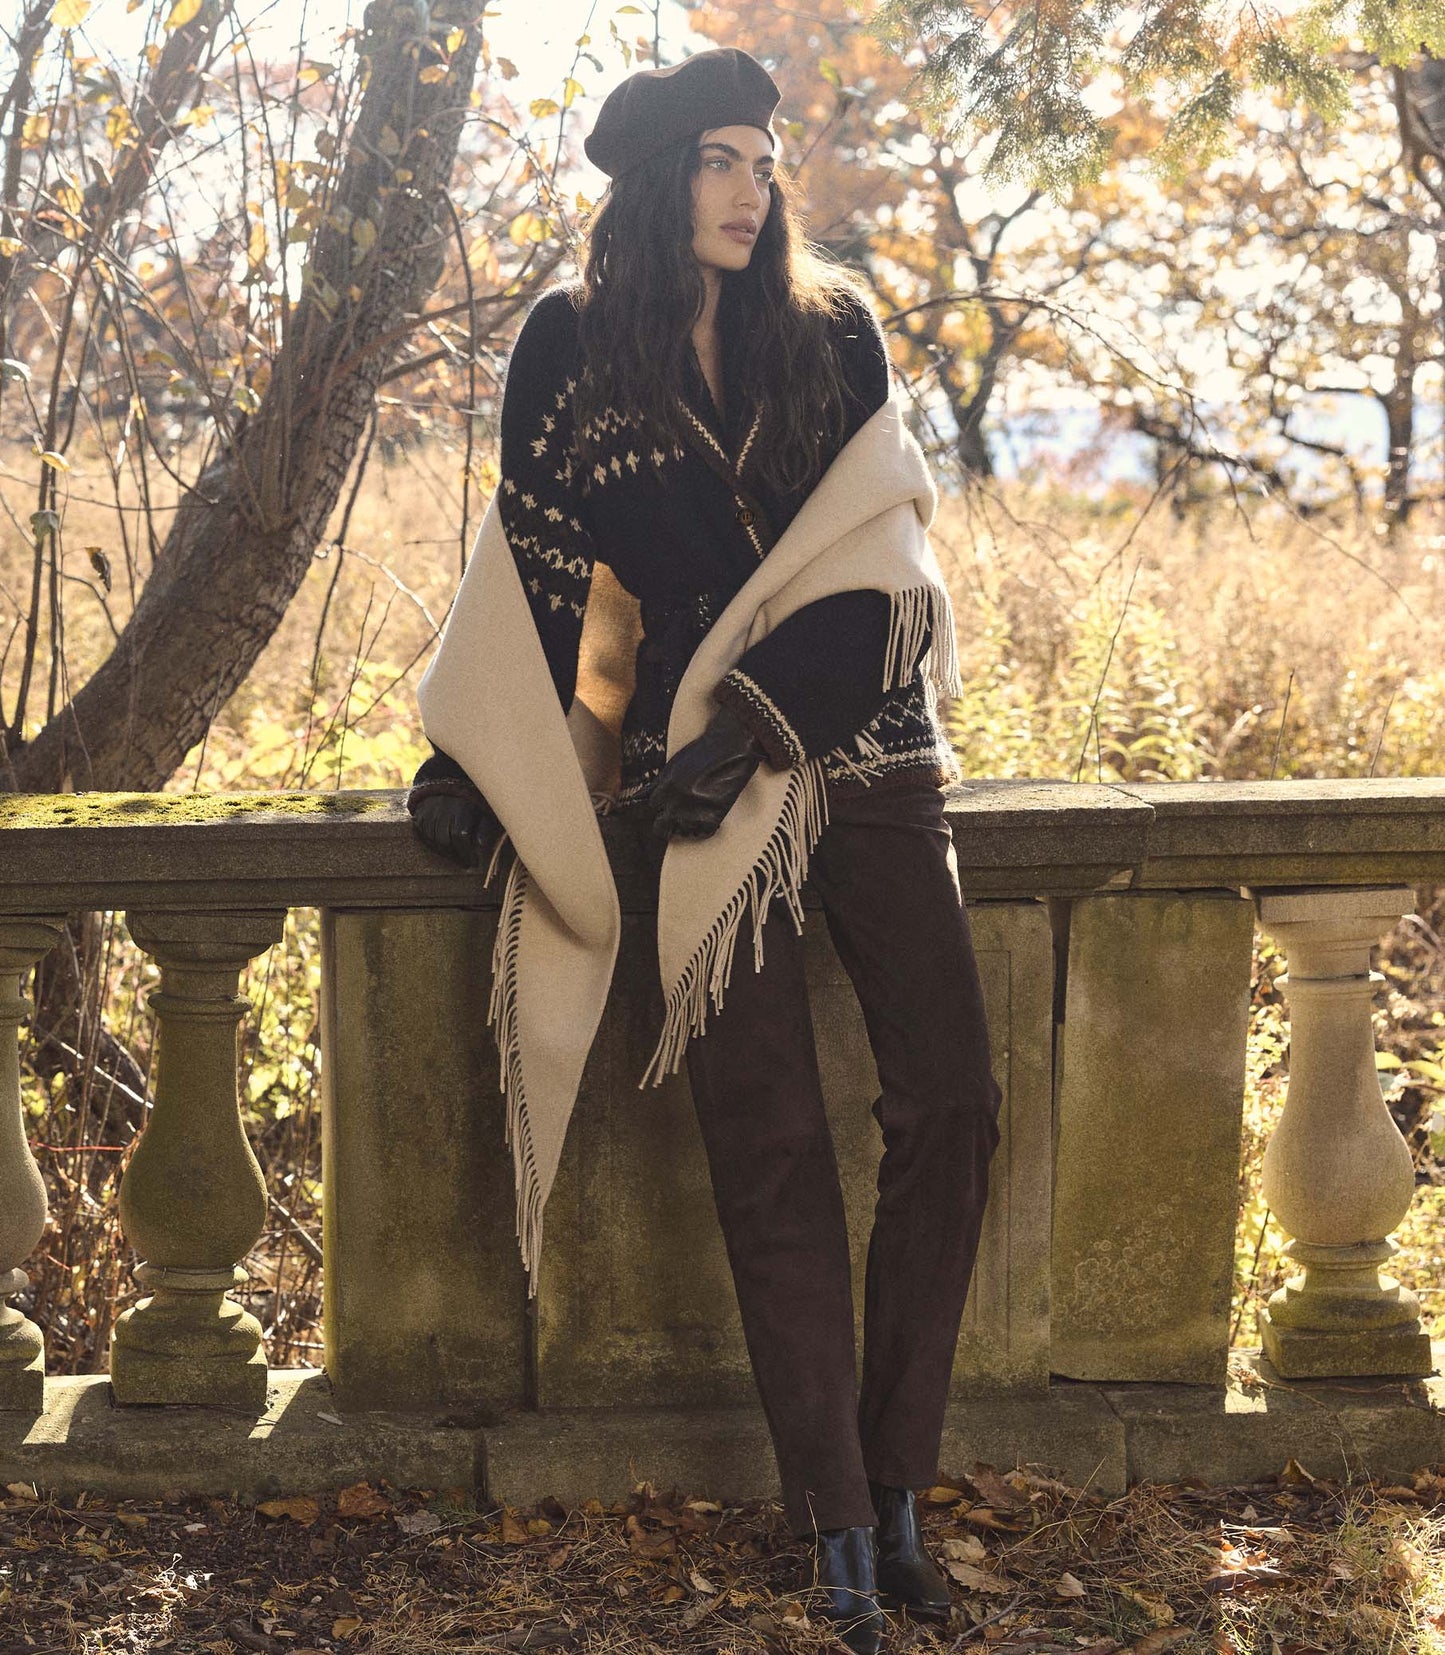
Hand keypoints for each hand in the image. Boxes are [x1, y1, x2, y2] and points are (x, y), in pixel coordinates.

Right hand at [408, 787, 502, 869]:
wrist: (449, 784)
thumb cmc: (472, 802)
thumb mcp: (484, 812)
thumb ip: (485, 829)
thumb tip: (482, 847)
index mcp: (460, 807)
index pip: (460, 836)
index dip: (468, 853)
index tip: (475, 863)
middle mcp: (441, 810)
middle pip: (445, 840)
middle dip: (457, 856)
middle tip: (466, 863)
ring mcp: (428, 813)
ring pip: (434, 840)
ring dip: (446, 853)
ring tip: (458, 858)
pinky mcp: (419, 817)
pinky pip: (425, 837)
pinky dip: (435, 846)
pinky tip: (445, 850)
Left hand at [651, 704, 764, 842]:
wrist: (731, 748)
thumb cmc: (704, 753)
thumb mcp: (674, 765)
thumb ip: (657, 784)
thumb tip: (639, 797)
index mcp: (666, 788)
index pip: (653, 806)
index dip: (662, 805)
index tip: (669, 804)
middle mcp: (676, 802)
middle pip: (660, 827)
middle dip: (666, 824)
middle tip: (676, 819)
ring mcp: (694, 812)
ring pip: (681, 831)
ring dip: (687, 825)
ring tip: (697, 811)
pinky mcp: (712, 818)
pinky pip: (702, 833)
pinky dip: (705, 827)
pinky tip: (708, 813)